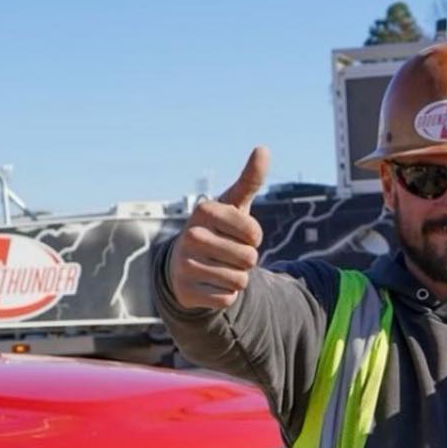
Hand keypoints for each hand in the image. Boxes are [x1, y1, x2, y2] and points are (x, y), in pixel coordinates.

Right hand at [167, 146, 268, 310]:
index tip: (238, 234)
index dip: (254, 239)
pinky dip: (226, 295)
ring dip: (237, 278)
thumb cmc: (217, 230)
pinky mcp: (186, 291)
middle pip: (249, 259)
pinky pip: (227, 299)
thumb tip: (263, 148)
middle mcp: (191, 235)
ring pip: (240, 281)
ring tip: (219, 267)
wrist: (183, 264)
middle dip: (246, 260)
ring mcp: (186, 264)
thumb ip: (249, 180)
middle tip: (227, 254)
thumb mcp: (234, 205)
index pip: (254, 234)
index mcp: (204, 211)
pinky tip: (210, 283)